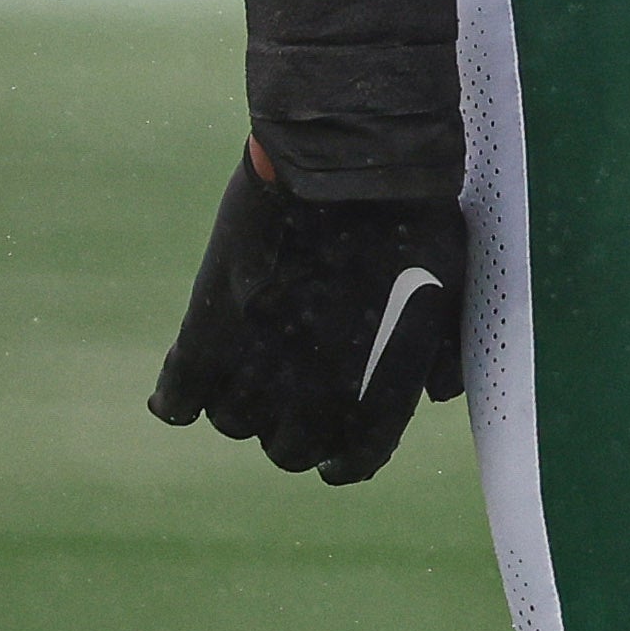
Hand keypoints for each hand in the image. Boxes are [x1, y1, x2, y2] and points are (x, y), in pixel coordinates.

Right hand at [146, 148, 466, 483]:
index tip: (333, 454)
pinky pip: (178, 396)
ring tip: (252, 369)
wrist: (355, 167)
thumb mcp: (453, 294)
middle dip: (292, 428)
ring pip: (232, 422)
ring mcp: (258, 366)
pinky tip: (182, 388)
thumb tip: (436, 394)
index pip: (353, 463)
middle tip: (293, 393)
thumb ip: (441, 355)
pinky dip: (177, 397)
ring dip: (242, 403)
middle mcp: (314, 396)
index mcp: (378, 395)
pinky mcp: (210, 330)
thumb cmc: (416, 222)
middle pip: (285, 451)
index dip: (343, 460)